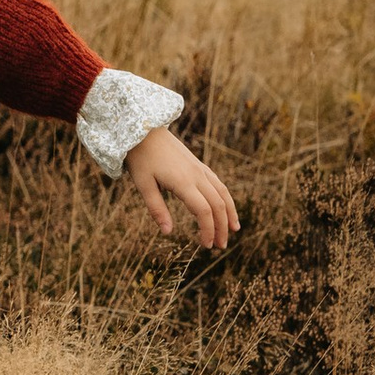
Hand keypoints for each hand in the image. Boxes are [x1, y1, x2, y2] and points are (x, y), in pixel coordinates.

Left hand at [124, 129, 239, 249]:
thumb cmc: (140, 157)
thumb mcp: (143, 184)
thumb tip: (168, 232)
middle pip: (218, 205)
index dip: (208, 230)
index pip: (203, 211)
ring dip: (229, 213)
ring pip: (223, 193)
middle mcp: (197, 175)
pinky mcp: (199, 165)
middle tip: (220, 246)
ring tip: (234, 230)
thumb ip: (156, 209)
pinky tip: (226, 208)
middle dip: (222, 227)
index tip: (206, 246)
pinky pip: (218, 184)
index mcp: (183, 182)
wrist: (144, 129)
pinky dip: (226, 198)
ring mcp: (200, 169)